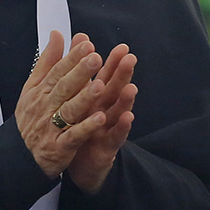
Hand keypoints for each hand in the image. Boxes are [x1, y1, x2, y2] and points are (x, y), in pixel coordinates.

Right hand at [17, 31, 108, 178]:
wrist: (20, 154)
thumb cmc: (31, 117)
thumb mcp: (34, 87)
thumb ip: (48, 61)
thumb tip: (56, 34)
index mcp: (41, 91)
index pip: (58, 71)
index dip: (72, 58)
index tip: (87, 45)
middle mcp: (46, 107)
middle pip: (64, 87)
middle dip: (80, 72)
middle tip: (95, 58)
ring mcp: (52, 127)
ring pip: (69, 110)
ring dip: (84, 98)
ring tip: (100, 85)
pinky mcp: (59, 146)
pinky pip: (74, 136)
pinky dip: (86, 127)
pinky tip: (100, 118)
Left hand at [66, 43, 137, 194]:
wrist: (80, 166)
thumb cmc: (80, 129)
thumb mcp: (78, 101)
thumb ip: (80, 75)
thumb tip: (79, 44)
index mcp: (95, 99)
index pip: (105, 77)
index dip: (112, 63)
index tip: (121, 48)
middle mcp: (105, 111)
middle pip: (114, 90)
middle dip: (122, 75)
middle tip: (130, 59)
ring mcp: (108, 128)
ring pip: (117, 112)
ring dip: (125, 100)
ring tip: (131, 87)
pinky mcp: (108, 147)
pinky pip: (115, 136)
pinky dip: (122, 127)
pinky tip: (127, 117)